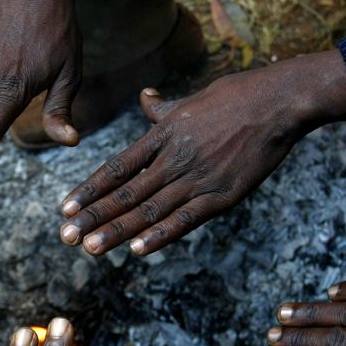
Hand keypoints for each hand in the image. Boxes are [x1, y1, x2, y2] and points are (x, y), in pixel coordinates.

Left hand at [59, 50, 345, 255]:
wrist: (280, 102)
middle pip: (125, 193)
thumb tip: (144, 96)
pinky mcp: (222, 195)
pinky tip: (137, 249)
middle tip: (65, 237)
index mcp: (164, 135)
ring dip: (117, 231)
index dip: (90, 189)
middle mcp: (174, 158)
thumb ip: (163, 106)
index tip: (66, 206)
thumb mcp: (193, 97)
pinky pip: (185, 219)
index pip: (117, 167)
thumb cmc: (239, 95)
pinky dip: (160, 234)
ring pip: (148, 209)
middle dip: (93, 216)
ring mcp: (197, 178)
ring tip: (89, 247)